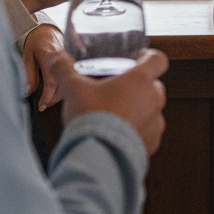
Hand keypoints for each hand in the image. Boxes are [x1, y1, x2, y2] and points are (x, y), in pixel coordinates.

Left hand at [22, 24, 64, 110]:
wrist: (48, 31)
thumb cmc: (36, 43)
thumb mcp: (27, 56)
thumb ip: (29, 74)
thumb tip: (28, 91)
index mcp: (50, 57)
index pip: (51, 81)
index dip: (47, 96)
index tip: (42, 106)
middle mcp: (63, 60)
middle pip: (63, 86)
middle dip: (53, 99)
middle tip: (42, 105)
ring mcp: (70, 62)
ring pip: (68, 84)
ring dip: (58, 95)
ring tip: (47, 100)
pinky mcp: (72, 65)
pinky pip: (70, 80)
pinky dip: (62, 89)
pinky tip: (54, 92)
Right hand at [52, 49, 168, 156]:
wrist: (96, 157)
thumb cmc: (89, 118)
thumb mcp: (73, 88)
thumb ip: (64, 69)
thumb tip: (56, 56)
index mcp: (141, 80)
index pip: (158, 60)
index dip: (149, 57)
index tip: (137, 60)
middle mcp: (154, 99)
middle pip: (153, 85)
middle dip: (138, 87)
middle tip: (116, 91)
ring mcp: (156, 123)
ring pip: (151, 109)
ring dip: (138, 109)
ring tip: (115, 116)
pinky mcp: (152, 143)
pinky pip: (148, 131)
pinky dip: (137, 130)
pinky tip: (117, 134)